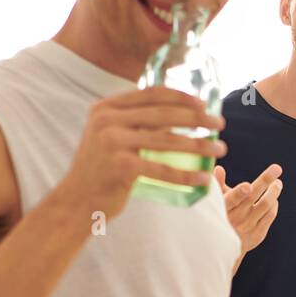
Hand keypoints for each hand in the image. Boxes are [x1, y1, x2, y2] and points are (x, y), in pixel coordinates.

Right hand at [62, 88, 225, 222]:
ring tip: (220, 149)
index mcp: (106, 108)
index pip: (151, 94)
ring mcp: (113, 142)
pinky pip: (163, 169)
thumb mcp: (109, 138)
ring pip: (168, 141)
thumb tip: (177, 115)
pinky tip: (203, 178)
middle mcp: (107, 119)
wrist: (75, 202)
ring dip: (200, 145)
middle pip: (164, 114)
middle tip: (220, 124)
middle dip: (198, 118)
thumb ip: (132, 123)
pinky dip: (187, 174)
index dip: (181, 97)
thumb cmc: (99, 172)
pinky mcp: (121, 167)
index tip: (204, 104)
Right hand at [215, 163, 282, 257]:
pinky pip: (270, 215)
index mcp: (223, 208)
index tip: (247, 186)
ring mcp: (248, 227)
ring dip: (274, 191)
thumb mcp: (217, 201)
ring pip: (265, 205)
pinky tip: (274, 197)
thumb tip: (219, 168)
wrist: (226, 249)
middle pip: (252, 197)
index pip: (230, 200)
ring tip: (277, 183)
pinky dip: (274, 204)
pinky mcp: (258, 234)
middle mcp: (235, 218)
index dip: (238, 194)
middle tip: (276, 168)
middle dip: (265, 180)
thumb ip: (218, 184)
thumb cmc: (220, 217)